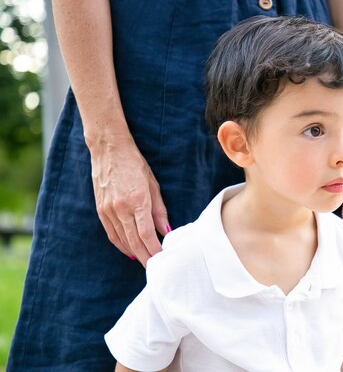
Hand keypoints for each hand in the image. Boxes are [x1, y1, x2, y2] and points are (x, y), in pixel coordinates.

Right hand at [91, 141, 169, 266]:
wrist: (109, 151)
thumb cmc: (135, 165)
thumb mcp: (153, 185)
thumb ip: (159, 211)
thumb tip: (167, 231)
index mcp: (137, 200)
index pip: (146, 234)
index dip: (154, 249)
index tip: (162, 258)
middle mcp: (121, 208)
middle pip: (134, 241)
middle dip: (145, 256)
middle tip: (155, 267)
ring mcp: (108, 209)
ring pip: (122, 239)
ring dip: (133, 253)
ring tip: (144, 261)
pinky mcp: (100, 209)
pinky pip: (111, 233)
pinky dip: (121, 244)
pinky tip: (129, 250)